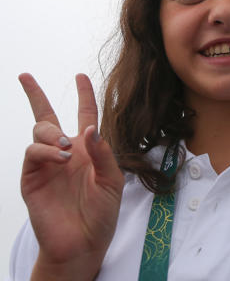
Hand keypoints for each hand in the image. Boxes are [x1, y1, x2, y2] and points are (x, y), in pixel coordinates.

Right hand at [19, 73, 123, 280]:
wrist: (83, 243)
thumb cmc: (101, 214)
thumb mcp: (113, 181)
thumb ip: (104, 153)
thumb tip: (91, 128)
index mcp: (88, 150)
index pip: (85, 115)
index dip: (84, 95)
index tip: (81, 76)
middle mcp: (65, 152)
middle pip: (47, 116)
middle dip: (35, 94)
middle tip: (26, 77)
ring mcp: (46, 164)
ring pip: (39, 131)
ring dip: (52, 133)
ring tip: (66, 149)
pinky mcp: (32, 178)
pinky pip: (32, 153)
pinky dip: (46, 151)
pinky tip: (61, 158)